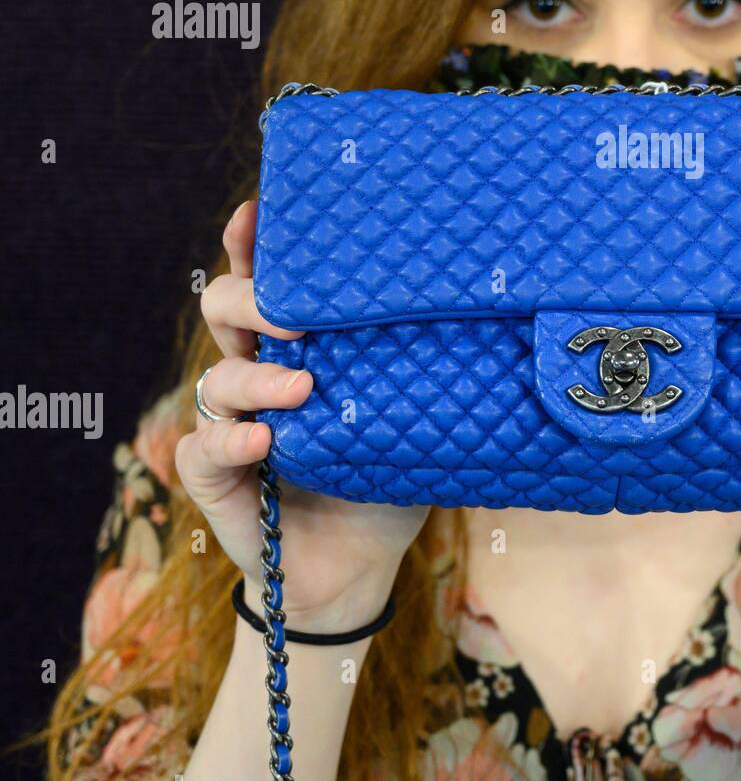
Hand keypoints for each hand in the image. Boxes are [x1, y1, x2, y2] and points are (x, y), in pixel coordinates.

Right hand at [174, 200, 429, 632]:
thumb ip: (434, 369)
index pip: (271, 282)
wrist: (358, 568)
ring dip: (257, 375)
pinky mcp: (218, 478)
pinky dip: (230, 440)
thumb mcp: (418, 413)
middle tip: (295, 315)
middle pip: (226, 309)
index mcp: (303, 347)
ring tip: (303, 386)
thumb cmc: (391, 474)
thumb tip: (498, 316)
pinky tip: (265, 440)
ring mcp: (233, 424)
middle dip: (252, 299)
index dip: (255, 244)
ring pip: (218, 377)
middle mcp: (262, 373)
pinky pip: (203, 449)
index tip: (259, 211)